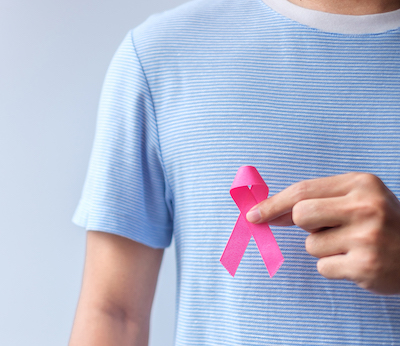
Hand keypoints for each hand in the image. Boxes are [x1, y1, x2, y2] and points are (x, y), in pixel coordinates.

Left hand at [246, 173, 399, 294]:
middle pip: (301, 215)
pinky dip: (333, 266)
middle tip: (328, 228)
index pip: (302, 190)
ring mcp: (367, 237)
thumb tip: (269, 213)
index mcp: (361, 183)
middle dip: (305, 225)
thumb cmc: (381, 223)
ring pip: (311, 245)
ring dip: (324, 248)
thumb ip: (316, 201)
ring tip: (352, 245)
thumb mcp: (355, 199)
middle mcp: (365, 207)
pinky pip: (323, 266)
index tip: (253, 214)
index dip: (273, 204)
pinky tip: (357, 261)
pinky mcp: (365, 266)